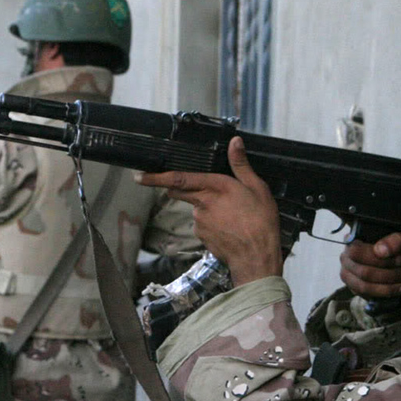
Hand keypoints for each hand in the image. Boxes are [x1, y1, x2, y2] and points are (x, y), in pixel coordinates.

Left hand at [137, 137, 282, 286]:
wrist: (256, 257)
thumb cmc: (260, 223)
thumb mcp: (257, 188)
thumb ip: (241, 164)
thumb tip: (235, 143)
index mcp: (215, 187)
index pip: (178, 179)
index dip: (156, 177)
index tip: (140, 176)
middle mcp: (202, 203)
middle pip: (181, 192)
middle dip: (184, 189)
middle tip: (212, 195)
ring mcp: (200, 221)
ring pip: (196, 208)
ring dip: (207, 208)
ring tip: (233, 215)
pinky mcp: (202, 236)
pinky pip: (202, 224)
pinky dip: (212, 223)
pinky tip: (230, 227)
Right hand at [340, 232, 400, 298]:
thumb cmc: (400, 252)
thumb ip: (394, 241)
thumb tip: (379, 251)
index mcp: (354, 241)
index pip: (356, 252)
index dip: (377, 259)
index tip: (400, 259)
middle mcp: (346, 257)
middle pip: (363, 272)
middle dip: (388, 274)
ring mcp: (347, 274)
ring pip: (365, 286)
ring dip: (388, 286)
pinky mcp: (353, 289)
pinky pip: (367, 295)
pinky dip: (384, 293)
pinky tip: (397, 288)